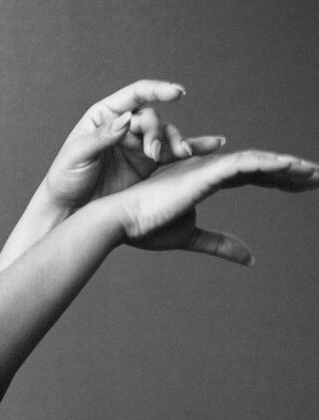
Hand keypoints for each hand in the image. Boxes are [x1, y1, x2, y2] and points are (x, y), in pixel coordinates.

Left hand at [44, 79, 225, 211]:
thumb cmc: (65, 180)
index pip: (136, 94)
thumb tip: (127, 120)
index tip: (177, 93)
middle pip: (152, 119)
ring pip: (165, 136)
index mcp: (106, 116)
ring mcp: (138, 145)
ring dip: (176, 143)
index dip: (157, 90)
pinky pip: (173, 154)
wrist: (68, 211)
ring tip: (184, 154)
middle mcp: (125, 126)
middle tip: (155, 153)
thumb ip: (101, 138)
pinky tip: (213, 146)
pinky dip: (193, 150)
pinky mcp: (148, 166)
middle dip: (158, 133)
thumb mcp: (77, 156)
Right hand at [111, 148, 318, 263]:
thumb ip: (221, 244)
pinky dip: (268, 163)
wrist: (120, 221)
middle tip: (318, 177)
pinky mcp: (204, 172)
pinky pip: (244, 163)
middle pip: (261, 165)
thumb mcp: (191, 238)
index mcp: (207, 180)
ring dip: (288, 166)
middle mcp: (211, 169)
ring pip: (258, 161)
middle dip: (291, 171)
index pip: (253, 175)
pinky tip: (291, 166)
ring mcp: (208, 168)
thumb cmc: (145, 227)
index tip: (304, 187)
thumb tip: (250, 258)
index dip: (279, 180)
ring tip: (314, 173)